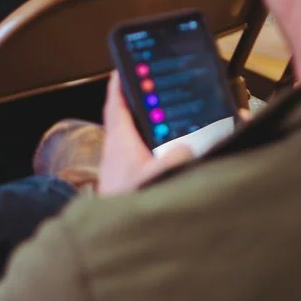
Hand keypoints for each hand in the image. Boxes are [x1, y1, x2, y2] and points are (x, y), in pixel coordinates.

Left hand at [96, 73, 197, 197]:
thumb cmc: (127, 203)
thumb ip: (175, 160)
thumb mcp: (155, 177)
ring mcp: (122, 162)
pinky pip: (141, 149)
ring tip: (167, 110)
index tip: (125, 66)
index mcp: (120, 139)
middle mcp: (118, 147)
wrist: (112, 234)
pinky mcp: (128, 176)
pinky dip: (153, 142)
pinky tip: (170, 147)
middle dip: (139, 98)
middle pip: (127, 114)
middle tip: (152, 83)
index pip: (117, 103)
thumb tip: (188, 149)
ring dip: (148, 121)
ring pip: (135, 132)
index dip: (120, 82)